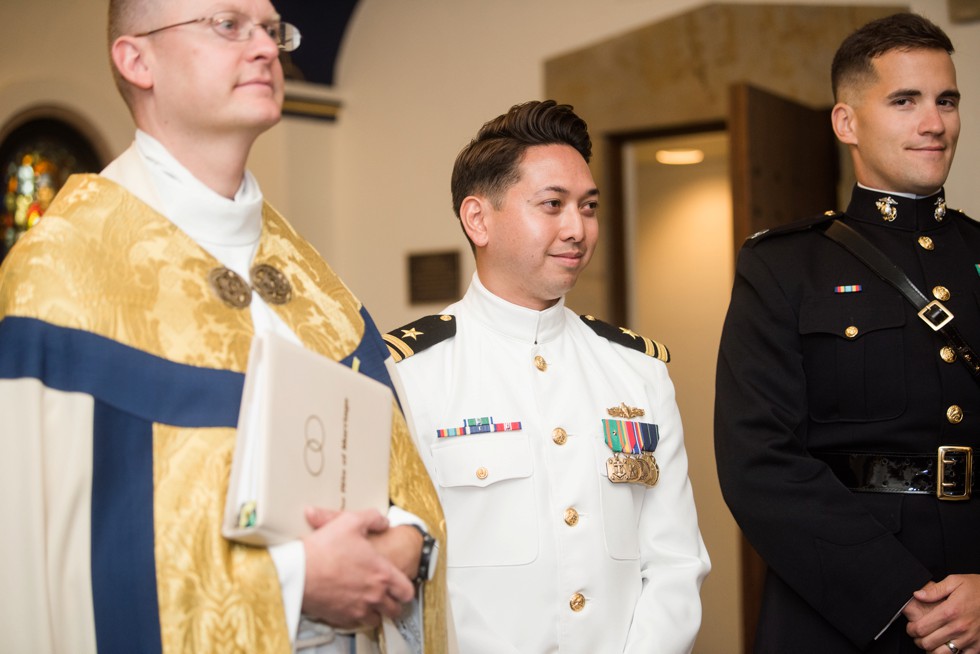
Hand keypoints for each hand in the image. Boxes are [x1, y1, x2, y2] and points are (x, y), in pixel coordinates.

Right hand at [300, 507, 415, 628]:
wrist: (298, 571)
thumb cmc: (324, 548)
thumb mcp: (351, 521)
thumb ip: (372, 518)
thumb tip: (383, 522)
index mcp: (382, 574)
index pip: (406, 591)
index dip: (405, 589)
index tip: (400, 586)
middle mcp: (373, 595)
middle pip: (394, 609)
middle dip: (393, 603)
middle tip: (387, 596)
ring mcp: (357, 609)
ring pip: (376, 619)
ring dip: (376, 611)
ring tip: (370, 602)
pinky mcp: (341, 618)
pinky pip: (356, 624)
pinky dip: (357, 616)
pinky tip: (351, 605)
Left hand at [905, 575, 979, 652]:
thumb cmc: (977, 588)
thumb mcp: (955, 581)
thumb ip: (934, 590)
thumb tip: (917, 595)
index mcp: (949, 611)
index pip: (921, 628)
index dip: (911, 630)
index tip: (911, 628)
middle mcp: (959, 627)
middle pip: (928, 643)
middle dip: (918, 640)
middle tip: (918, 636)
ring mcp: (969, 638)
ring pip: (942, 653)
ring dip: (932, 650)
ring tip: (930, 643)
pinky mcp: (979, 645)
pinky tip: (948, 647)